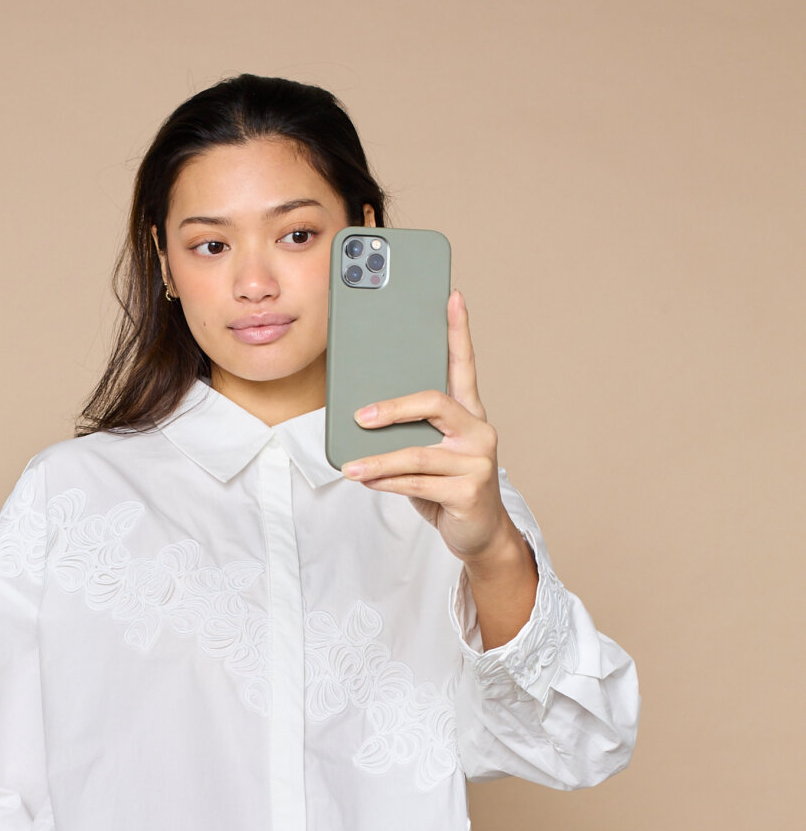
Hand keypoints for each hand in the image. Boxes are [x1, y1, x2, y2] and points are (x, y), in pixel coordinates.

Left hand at [340, 289, 513, 562]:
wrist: (480, 533)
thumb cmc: (448, 486)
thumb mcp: (430, 453)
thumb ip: (409, 433)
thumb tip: (360, 420)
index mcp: (469, 413)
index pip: (463, 365)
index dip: (458, 330)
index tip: (451, 296)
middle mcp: (478, 430)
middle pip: (435, 402)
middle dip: (393, 407)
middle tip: (360, 414)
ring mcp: (478, 461)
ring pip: (418, 453)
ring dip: (378, 461)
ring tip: (350, 467)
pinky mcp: (470, 491)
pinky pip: (418, 483)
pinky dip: (388, 483)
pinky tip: (368, 481)